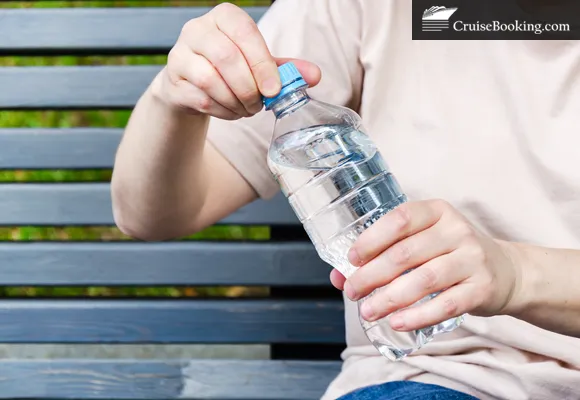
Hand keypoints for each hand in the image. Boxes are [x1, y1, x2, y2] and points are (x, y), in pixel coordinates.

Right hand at [152, 3, 320, 119]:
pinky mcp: (172, 81)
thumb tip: (315, 75)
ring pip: (210, 80)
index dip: (262, 63)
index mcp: (224, 17)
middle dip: (249, 88)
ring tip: (247, 109)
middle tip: (260, 104)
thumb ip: (286, 69)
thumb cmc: (231, 70)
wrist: (192, 86)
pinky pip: (201, 99)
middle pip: (226, 57)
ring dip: (235, 102)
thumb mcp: (260, 65)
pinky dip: (222, 111)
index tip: (274, 89)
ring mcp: (179, 54)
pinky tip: (232, 112)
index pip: (245, 33)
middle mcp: (197, 29)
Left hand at [330, 200, 524, 331]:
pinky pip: (447, 304)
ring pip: (425, 279)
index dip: (372, 239)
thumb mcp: (422, 242)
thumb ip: (383, 254)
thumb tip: (338, 277)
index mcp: (436, 211)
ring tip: (368, 311)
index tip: (351, 259)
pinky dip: (419, 315)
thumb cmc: (449, 254)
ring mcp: (472, 258)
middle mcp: (456, 230)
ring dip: (391, 298)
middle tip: (352, 291)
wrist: (505, 271)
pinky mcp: (482, 288)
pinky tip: (398, 323)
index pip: (400, 219)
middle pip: (406, 253)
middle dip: (372, 275)